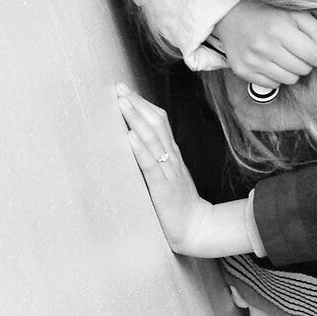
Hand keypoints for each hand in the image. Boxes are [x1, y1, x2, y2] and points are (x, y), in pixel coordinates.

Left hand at [116, 86, 252, 257]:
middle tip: (120, 88)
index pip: (159, 122)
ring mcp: (168, 171)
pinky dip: (140, 149)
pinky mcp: (163, 187)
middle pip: (155, 123)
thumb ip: (156, 160)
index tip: (126, 90)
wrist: (196, 227)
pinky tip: (130, 137)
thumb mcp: (167, 177)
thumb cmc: (178, 205)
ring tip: (123, 103)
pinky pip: (151, 165)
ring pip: (153, 138)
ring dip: (136, 119)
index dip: (143, 104)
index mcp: (171, 154)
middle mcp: (171, 157)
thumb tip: (135, 144)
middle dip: (137, 104)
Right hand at [210, 0, 316, 86]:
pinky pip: (273, 85)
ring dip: (294, 71)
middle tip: (299, 50)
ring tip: (285, 56)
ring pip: (289, 79)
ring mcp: (252, 61)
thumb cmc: (270, 14)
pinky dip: (278, 77)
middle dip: (308, 62)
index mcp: (279, 29)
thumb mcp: (296, 15)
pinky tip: (273, 62)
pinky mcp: (242, 71)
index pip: (312, 53)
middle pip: (303, 69)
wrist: (232, 16)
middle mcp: (264, 47)